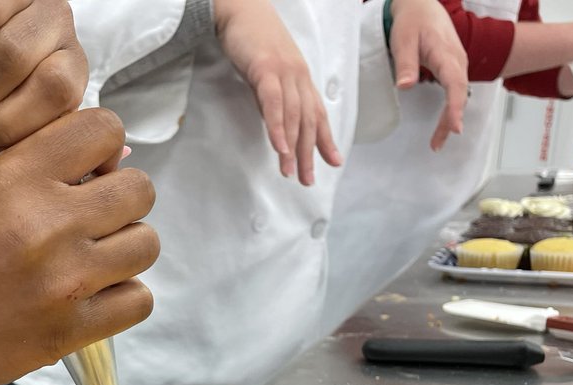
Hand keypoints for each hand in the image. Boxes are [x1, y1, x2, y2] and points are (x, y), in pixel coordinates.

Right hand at [0, 109, 158, 384]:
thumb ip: (31, 166)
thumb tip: (114, 154)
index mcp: (14, 177)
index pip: (105, 130)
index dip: (103, 149)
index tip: (87, 171)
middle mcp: (45, 224)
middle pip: (139, 189)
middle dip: (120, 200)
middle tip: (93, 219)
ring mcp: (62, 281)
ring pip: (146, 244)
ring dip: (125, 249)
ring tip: (93, 260)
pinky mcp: (67, 332)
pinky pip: (138, 300)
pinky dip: (122, 297)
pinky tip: (92, 297)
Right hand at [215, 0, 341, 185]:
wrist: (239, 8)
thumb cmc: (252, 39)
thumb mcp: (267, 72)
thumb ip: (273, 96)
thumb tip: (275, 121)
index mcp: (300, 78)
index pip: (318, 114)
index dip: (326, 140)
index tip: (333, 162)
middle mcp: (299, 77)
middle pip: (309, 121)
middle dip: (309, 154)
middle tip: (308, 180)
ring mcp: (285, 73)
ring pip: (294, 117)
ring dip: (293, 148)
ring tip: (290, 173)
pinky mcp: (266, 69)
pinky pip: (275, 104)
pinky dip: (278, 128)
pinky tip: (279, 147)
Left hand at [388, 0, 468, 150]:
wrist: (421, 6)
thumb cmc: (412, 21)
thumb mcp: (404, 40)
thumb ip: (406, 63)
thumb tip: (406, 86)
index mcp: (446, 54)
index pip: (455, 84)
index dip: (454, 107)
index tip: (454, 126)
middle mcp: (457, 61)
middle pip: (459, 95)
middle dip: (450, 120)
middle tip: (436, 144)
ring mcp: (457, 65)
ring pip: (458, 95)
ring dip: (450, 118)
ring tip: (437, 141)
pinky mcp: (453, 68)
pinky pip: (455, 91)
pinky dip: (450, 109)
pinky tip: (443, 124)